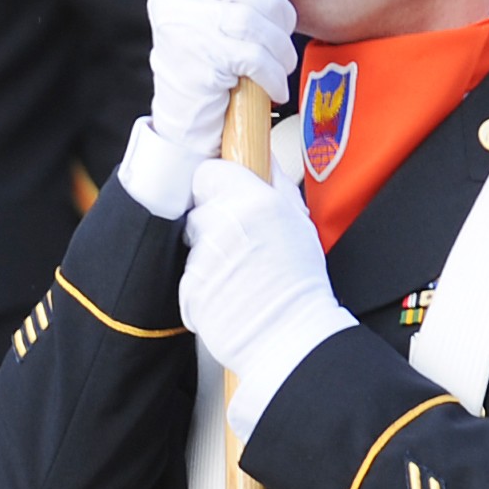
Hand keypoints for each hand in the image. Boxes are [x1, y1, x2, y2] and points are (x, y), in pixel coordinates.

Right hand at [119, 0, 296, 219]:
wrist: (186, 118)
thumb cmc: (211, 60)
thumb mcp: (215, 10)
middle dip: (274, 5)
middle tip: (285, 28)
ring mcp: (179, 28)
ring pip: (246, 19)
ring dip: (278, 44)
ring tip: (282, 60)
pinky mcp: (196, 62)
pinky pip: (250, 55)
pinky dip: (271, 72)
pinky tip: (273, 84)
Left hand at [179, 158, 351, 431]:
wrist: (291, 337)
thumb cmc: (299, 283)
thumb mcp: (297, 221)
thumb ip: (275, 181)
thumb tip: (260, 151)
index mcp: (254, 202)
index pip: (206, 173)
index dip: (213, 186)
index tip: (224, 199)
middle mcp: (225, 225)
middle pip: (197, 209)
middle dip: (212, 222)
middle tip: (238, 244)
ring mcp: (205, 259)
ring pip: (193, 244)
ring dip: (208, 255)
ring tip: (238, 274)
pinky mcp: (190, 288)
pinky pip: (188, 276)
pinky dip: (203, 284)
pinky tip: (228, 292)